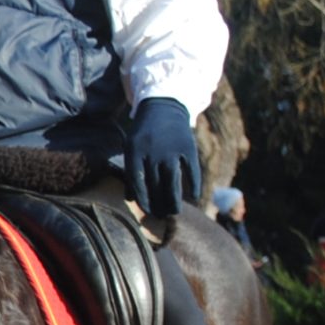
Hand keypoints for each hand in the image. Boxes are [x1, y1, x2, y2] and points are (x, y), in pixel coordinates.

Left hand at [124, 98, 199, 217]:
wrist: (163, 108)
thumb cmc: (144, 133)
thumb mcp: (131, 148)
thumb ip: (131, 171)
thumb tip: (130, 198)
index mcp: (134, 152)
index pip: (137, 182)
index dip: (143, 199)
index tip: (147, 211)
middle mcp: (152, 152)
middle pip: (155, 185)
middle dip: (158, 203)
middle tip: (161, 216)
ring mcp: (171, 150)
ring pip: (172, 181)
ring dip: (174, 200)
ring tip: (174, 212)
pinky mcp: (188, 147)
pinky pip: (191, 170)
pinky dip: (194, 184)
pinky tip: (195, 196)